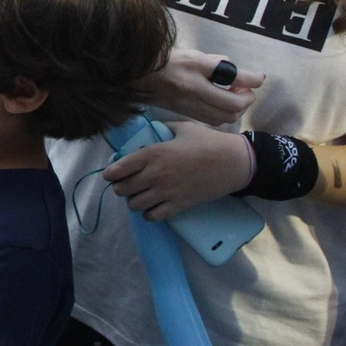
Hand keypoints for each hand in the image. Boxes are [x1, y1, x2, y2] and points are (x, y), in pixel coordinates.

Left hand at [101, 121, 252, 220]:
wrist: (235, 162)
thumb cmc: (209, 142)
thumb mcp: (182, 128)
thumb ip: (162, 128)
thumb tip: (151, 130)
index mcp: (153, 153)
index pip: (117, 169)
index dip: (110, 173)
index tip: (111, 174)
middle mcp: (155, 174)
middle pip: (122, 190)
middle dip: (121, 187)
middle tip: (128, 184)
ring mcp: (167, 192)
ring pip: (134, 205)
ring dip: (134, 201)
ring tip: (141, 195)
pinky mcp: (180, 205)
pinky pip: (153, 216)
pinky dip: (149, 214)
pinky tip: (154, 206)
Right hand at [141, 49, 263, 125]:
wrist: (134, 72)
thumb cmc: (164, 58)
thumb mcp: (192, 53)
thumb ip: (215, 62)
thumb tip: (235, 73)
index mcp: (195, 68)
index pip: (234, 76)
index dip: (253, 79)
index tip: (259, 78)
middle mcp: (192, 88)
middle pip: (232, 105)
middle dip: (246, 99)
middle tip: (247, 90)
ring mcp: (187, 103)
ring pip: (223, 117)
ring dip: (236, 110)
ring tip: (235, 98)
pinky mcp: (182, 112)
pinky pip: (211, 120)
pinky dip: (223, 115)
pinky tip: (221, 105)